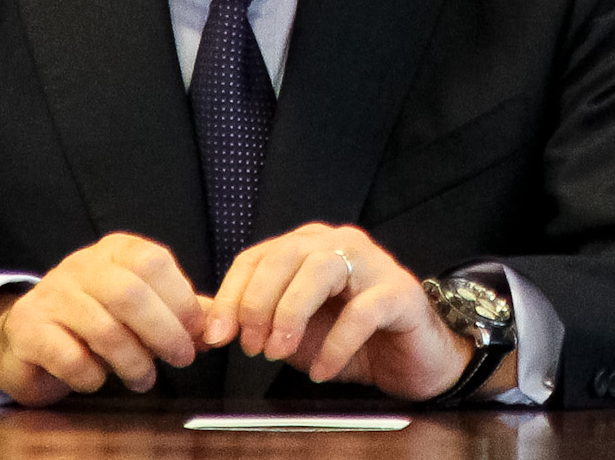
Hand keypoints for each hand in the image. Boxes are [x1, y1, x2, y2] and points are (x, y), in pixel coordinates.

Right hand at [0, 233, 205, 403]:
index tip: (196, 332)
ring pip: (103, 329)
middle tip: (181, 360)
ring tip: (145, 379)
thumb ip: (177, 312)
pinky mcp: (29, 330)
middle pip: (131, 295)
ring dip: (133, 362)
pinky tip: (98, 380)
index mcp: (114, 250)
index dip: (181, 299)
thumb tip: (216, 328)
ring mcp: (51, 296)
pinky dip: (93, 375)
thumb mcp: (139, 307)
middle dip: (164, 332)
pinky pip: (70, 357)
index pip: (154, 262)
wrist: (27, 340)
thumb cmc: (94, 320)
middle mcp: (81, 266)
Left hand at [205, 222, 485, 400]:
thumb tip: (203, 325)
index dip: (230, 296)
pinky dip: (335, 343)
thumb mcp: (291, 331)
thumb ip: (254, 322)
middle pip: (283, 256)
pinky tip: (322, 369)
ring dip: (290, 313)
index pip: (256, 257)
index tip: (217, 336)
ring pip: (320, 270)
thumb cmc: (350, 339)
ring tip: (280, 352)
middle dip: (257, 303)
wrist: (411, 358)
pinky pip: (361, 311)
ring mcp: (372, 264)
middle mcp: (339, 244)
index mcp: (308, 247)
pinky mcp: (399, 293)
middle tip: (252, 346)